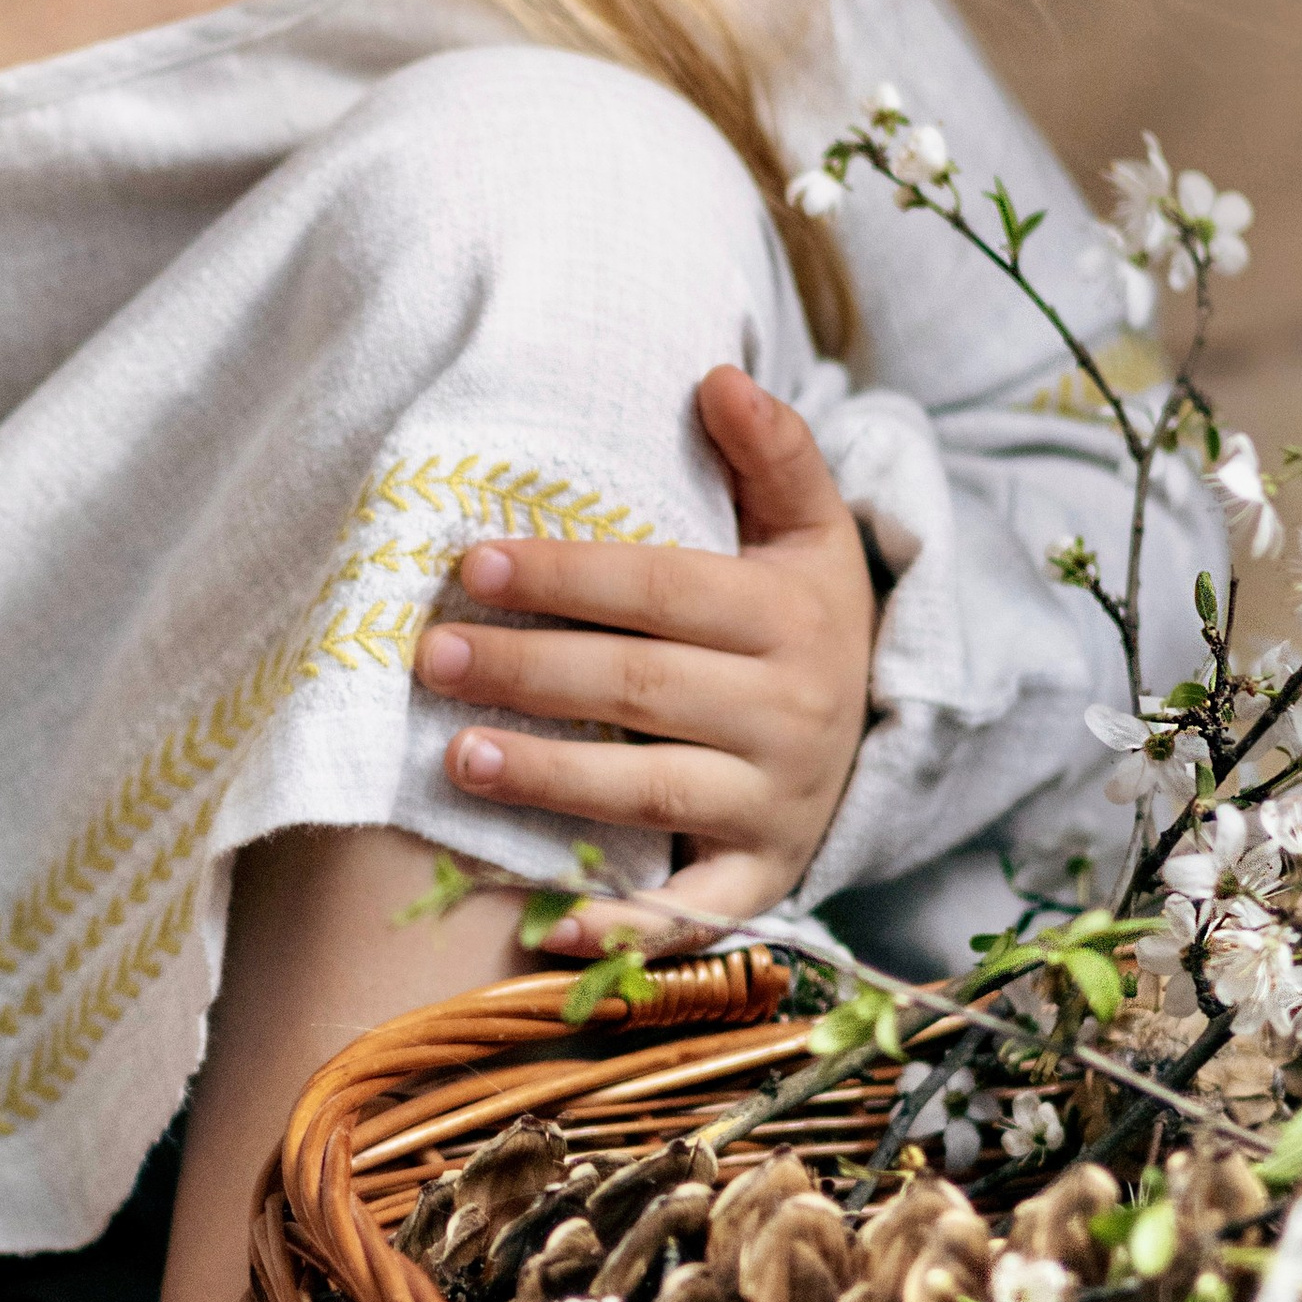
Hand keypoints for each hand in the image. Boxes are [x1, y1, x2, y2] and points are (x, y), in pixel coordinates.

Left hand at [411, 366, 874, 937]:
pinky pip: (691, 912)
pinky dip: (620, 927)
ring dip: (551, 778)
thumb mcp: (807, 529)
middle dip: (530, 671)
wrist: (872, 732)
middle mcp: (792, 713)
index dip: (566, 577)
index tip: (471, 565)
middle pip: (642, 686)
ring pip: (652, 790)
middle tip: (429, 656)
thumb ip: (773, 450)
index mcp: (792, 616)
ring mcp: (776, 803)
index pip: (662, 591)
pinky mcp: (760, 877)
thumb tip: (717, 374)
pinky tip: (540, 925)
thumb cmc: (801, 616)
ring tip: (454, 759)